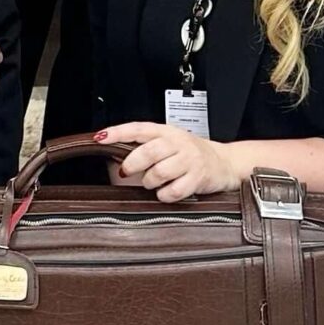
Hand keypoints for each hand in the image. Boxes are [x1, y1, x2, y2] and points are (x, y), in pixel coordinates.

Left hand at [98, 120, 239, 203]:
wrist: (223, 162)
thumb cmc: (189, 155)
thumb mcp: (166, 146)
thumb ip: (142, 151)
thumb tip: (112, 163)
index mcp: (166, 131)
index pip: (138, 128)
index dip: (118, 132)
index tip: (100, 138)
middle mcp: (178, 142)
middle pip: (148, 151)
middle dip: (132, 164)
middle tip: (126, 171)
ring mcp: (189, 159)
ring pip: (159, 172)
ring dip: (149, 182)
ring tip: (151, 182)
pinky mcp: (198, 177)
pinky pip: (173, 191)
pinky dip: (164, 196)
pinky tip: (165, 193)